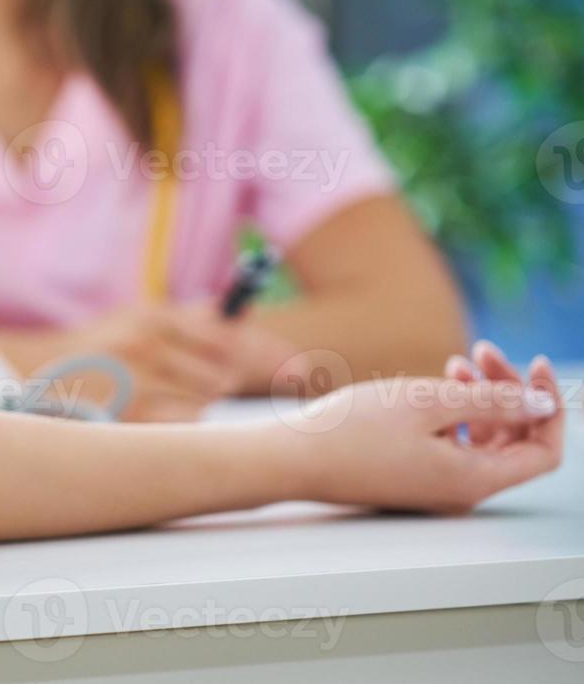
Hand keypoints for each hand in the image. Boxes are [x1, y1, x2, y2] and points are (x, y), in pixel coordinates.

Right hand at [36, 303, 286, 422]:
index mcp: (155, 316)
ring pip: (206, 400)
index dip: (271, 352)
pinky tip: (158, 413)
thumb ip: (192, 318)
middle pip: (225, 372)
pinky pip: (184, 424)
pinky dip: (182, 422)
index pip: (229, 334)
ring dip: (200, 401)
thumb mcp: (140, 317)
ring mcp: (137, 381)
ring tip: (168, 393)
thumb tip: (244, 313)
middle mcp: (147, 345)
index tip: (301, 368)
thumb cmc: (100, 346)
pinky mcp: (129, 415)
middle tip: (241, 389)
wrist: (37, 374)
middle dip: (234, 379)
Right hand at [282, 347, 563, 512]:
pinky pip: (455, 446)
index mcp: (473, 478)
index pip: (544, 449)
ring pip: (484, 441)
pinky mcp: (414, 476)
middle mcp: (462, 490)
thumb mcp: (428, 402)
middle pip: (515, 441)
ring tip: (457, 363)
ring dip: (482, 400)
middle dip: (511, 393)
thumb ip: (494, 402)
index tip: (539, 366)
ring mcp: (437, 485)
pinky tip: (434, 387)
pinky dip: (456, 414)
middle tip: (486, 351)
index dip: (549, 406)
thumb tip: (544, 403)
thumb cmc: (351, 430)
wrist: (292, 458)